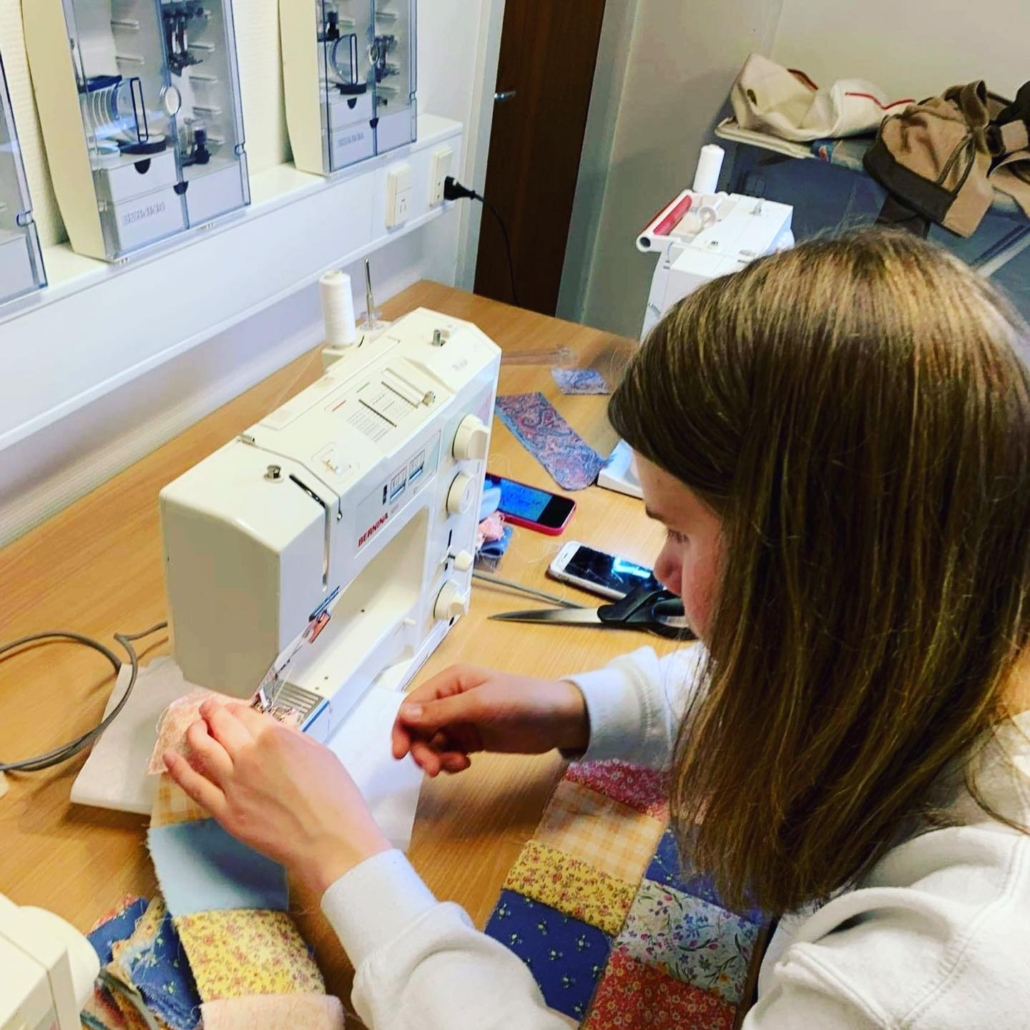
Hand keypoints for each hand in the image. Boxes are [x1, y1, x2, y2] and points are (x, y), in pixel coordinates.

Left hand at [164, 701, 389, 894]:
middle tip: (207, 709)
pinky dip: (180, 769)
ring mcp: (234, 785)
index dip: (235, 708)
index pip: (245, 714)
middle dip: (211, 713)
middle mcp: (250, 756)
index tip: (231, 708)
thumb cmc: (335, 800)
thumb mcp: (321, 753)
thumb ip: (293, 737)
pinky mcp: (226, 812)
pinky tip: (171, 758)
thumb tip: (275, 730)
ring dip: (195, 733)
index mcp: (276, 738)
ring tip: (193, 727)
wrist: (329, 841)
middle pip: (221, 726)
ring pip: (203, 749)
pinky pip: (195, 786)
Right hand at [392, 664, 588, 775]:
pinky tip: (465, 764)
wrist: (559, 719)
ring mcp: (462, 721)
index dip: (402, 729)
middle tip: (434, 770)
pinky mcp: (472, 740)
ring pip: (432, 743)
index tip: (401, 755)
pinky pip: (448, 752)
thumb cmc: (522, 701)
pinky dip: (450, 762)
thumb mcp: (480, 705)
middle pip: (419, 728)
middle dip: (422, 749)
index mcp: (451, 682)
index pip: (413, 706)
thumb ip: (442, 712)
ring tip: (459, 766)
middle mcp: (451, 700)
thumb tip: (404, 716)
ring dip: (436, 758)